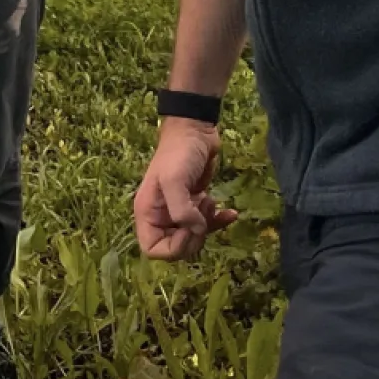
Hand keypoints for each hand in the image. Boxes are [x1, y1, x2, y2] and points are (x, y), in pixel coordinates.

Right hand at [133, 119, 235, 259]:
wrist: (195, 130)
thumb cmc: (179, 154)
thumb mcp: (175, 180)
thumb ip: (182, 210)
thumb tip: (196, 230)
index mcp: (148, 213)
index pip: (153, 249)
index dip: (172, 248)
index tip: (187, 230)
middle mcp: (161, 216)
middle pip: (176, 247)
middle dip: (193, 236)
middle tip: (201, 214)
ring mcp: (179, 211)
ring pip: (194, 237)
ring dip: (207, 226)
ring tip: (209, 202)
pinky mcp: (196, 205)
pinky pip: (207, 224)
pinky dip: (219, 221)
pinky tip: (231, 213)